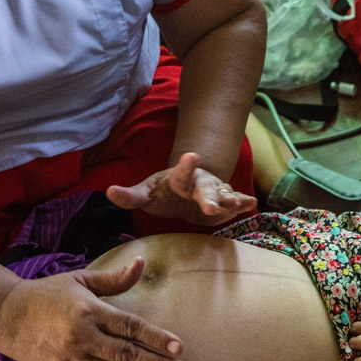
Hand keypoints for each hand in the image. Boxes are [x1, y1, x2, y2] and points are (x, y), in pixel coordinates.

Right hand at [0, 255, 186, 360]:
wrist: (6, 317)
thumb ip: (114, 279)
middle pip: (126, 355)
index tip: (179, 347)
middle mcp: (81, 337)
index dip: (156, 338)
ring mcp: (71, 360)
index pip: (130, 327)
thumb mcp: (80, 279)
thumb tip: (142, 262)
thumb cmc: (48, 294)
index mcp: (88, 311)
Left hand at [105, 151, 255, 225]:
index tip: (191, 155)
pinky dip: (242, 202)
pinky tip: (251, 203)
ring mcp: (214, 191)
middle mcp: (199, 182)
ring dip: (230, 199)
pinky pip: (234, 202)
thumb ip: (130, 196)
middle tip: (210, 205)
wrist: (183, 193)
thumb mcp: (145, 194)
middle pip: (205, 188)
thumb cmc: (163, 193)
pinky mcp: (224, 204)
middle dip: (209, 196)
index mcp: (179, 179)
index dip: (185, 166)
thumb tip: (108, 191)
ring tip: (237, 204)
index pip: (180, 173)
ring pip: (223, 194)